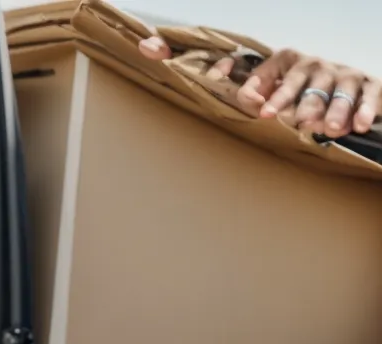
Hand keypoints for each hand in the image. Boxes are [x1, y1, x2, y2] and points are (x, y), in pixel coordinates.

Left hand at [142, 36, 378, 137]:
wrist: (347, 88)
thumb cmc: (295, 89)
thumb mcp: (264, 86)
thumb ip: (220, 79)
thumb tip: (149, 49)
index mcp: (282, 61)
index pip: (263, 69)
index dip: (255, 85)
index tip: (249, 104)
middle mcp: (310, 64)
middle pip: (298, 82)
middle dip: (290, 99)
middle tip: (282, 119)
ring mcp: (339, 73)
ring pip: (333, 92)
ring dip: (329, 110)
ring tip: (323, 128)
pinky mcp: (366, 84)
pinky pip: (367, 95)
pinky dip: (364, 110)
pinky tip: (359, 127)